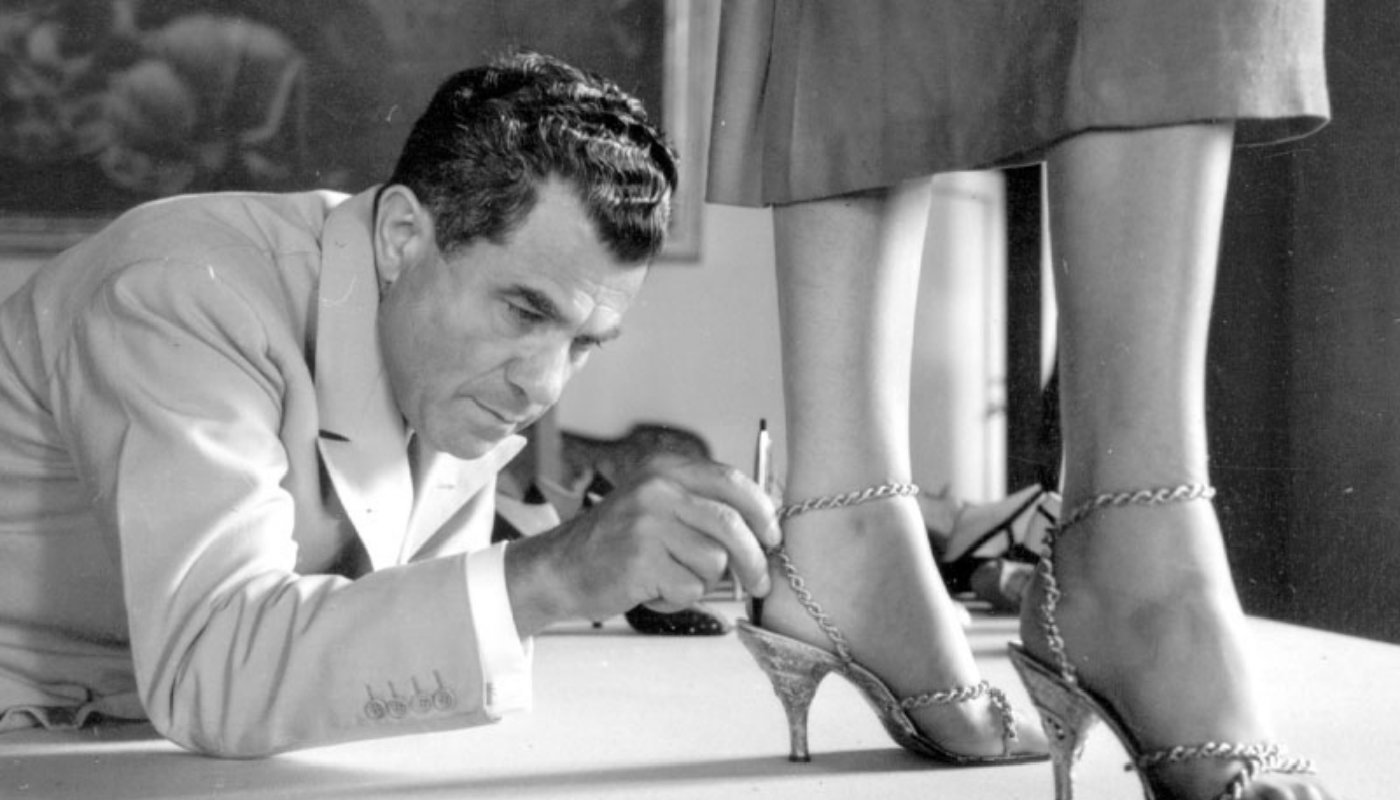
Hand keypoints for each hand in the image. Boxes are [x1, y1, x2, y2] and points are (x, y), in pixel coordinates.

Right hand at [503, 453, 779, 636]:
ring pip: (714, 562)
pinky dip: (678, 598)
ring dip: (700, 581)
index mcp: (665, 469)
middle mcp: (657, 489)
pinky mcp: (640, 559)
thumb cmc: (617, 543)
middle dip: (754, 560)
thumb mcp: (657, 506)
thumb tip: (767, 529)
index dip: (762, 512)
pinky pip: (689, 588)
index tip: (774, 537)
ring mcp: (647, 523)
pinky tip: (651, 588)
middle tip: (758, 581)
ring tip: (668, 576)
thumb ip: (703, 508)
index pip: (732, 482)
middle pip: (731, 526)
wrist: (560, 568)